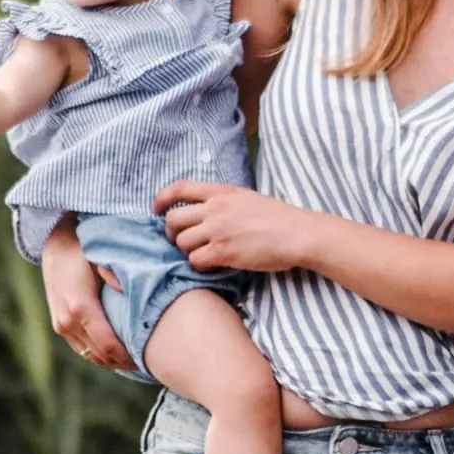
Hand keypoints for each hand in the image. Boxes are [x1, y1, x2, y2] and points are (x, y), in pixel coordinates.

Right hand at [42, 221, 135, 373]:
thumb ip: (115, 275)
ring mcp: (61, 326)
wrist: (56, 245)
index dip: (128, 356)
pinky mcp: (60, 327)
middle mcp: (68, 321)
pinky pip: (82, 349)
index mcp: (81, 307)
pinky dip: (100, 355)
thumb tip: (129, 292)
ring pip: (91, 356)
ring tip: (136, 359)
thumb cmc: (84, 250)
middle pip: (100, 355)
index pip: (108, 345)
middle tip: (148, 360)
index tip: (147, 356)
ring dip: (113, 361)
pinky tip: (118, 353)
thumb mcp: (102, 257)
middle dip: (124, 361)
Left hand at [156, 178, 319, 273]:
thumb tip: (203, 210)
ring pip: (181, 242)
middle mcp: (215, 209)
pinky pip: (195, 260)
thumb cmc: (277, 218)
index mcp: (220, 192)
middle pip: (173, 219)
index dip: (161, 199)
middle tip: (178, 240)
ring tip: (200, 254)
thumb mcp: (246, 198)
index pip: (178, 188)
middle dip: (170, 232)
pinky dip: (199, 265)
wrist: (297, 233)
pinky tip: (211, 265)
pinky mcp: (224, 252)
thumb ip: (222, 201)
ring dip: (186, 250)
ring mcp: (218, 231)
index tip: (156, 210)